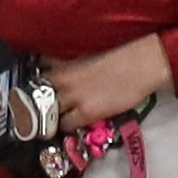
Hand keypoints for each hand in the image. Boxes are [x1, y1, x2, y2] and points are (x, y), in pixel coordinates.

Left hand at [44, 33, 172, 121]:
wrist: (141, 65)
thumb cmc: (120, 54)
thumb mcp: (87, 52)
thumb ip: (70, 62)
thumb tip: (62, 70)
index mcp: (62, 61)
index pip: (37, 72)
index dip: (38, 80)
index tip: (39, 86)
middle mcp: (62, 79)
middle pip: (39, 94)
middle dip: (41, 100)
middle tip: (46, 105)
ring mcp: (72, 97)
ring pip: (50, 112)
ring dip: (52, 115)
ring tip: (57, 117)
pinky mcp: (85, 112)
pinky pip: (66, 124)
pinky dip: (66, 125)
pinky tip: (71, 123)